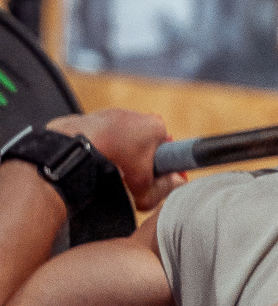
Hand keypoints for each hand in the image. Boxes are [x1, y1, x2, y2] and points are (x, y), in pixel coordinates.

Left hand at [48, 108, 185, 211]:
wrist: (73, 155)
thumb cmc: (114, 171)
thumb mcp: (146, 192)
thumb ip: (166, 189)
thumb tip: (176, 183)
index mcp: (155, 126)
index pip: (168, 146)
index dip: (161, 164)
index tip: (154, 176)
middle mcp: (135, 115)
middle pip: (144, 141)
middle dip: (138, 158)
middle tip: (130, 178)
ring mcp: (110, 114)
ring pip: (119, 138)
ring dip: (116, 153)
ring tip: (106, 171)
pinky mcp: (88, 118)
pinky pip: (98, 137)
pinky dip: (96, 148)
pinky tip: (91, 163)